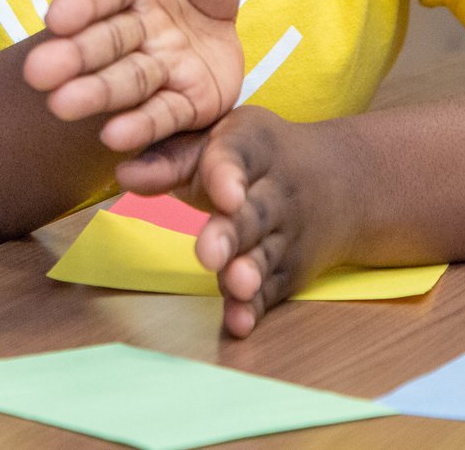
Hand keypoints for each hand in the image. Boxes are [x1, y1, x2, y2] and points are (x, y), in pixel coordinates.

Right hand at [23, 0, 244, 153]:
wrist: (222, 22)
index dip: (81, 2)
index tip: (54, 16)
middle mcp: (134, 27)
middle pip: (103, 41)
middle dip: (73, 57)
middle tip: (39, 74)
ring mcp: (156, 67)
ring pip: (123, 81)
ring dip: (94, 95)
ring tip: (64, 107)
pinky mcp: (183, 103)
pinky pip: (162, 116)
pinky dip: (139, 127)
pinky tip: (117, 139)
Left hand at [117, 108, 355, 338]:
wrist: (341, 180)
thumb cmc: (252, 158)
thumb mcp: (216, 141)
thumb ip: (169, 157)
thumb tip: (122, 174)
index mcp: (255, 145)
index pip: (239, 156)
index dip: (229, 175)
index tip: (224, 194)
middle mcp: (278, 190)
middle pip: (254, 213)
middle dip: (232, 234)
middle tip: (208, 253)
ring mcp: (287, 233)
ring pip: (265, 255)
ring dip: (248, 273)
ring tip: (235, 284)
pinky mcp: (290, 271)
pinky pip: (271, 291)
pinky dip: (254, 309)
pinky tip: (239, 324)